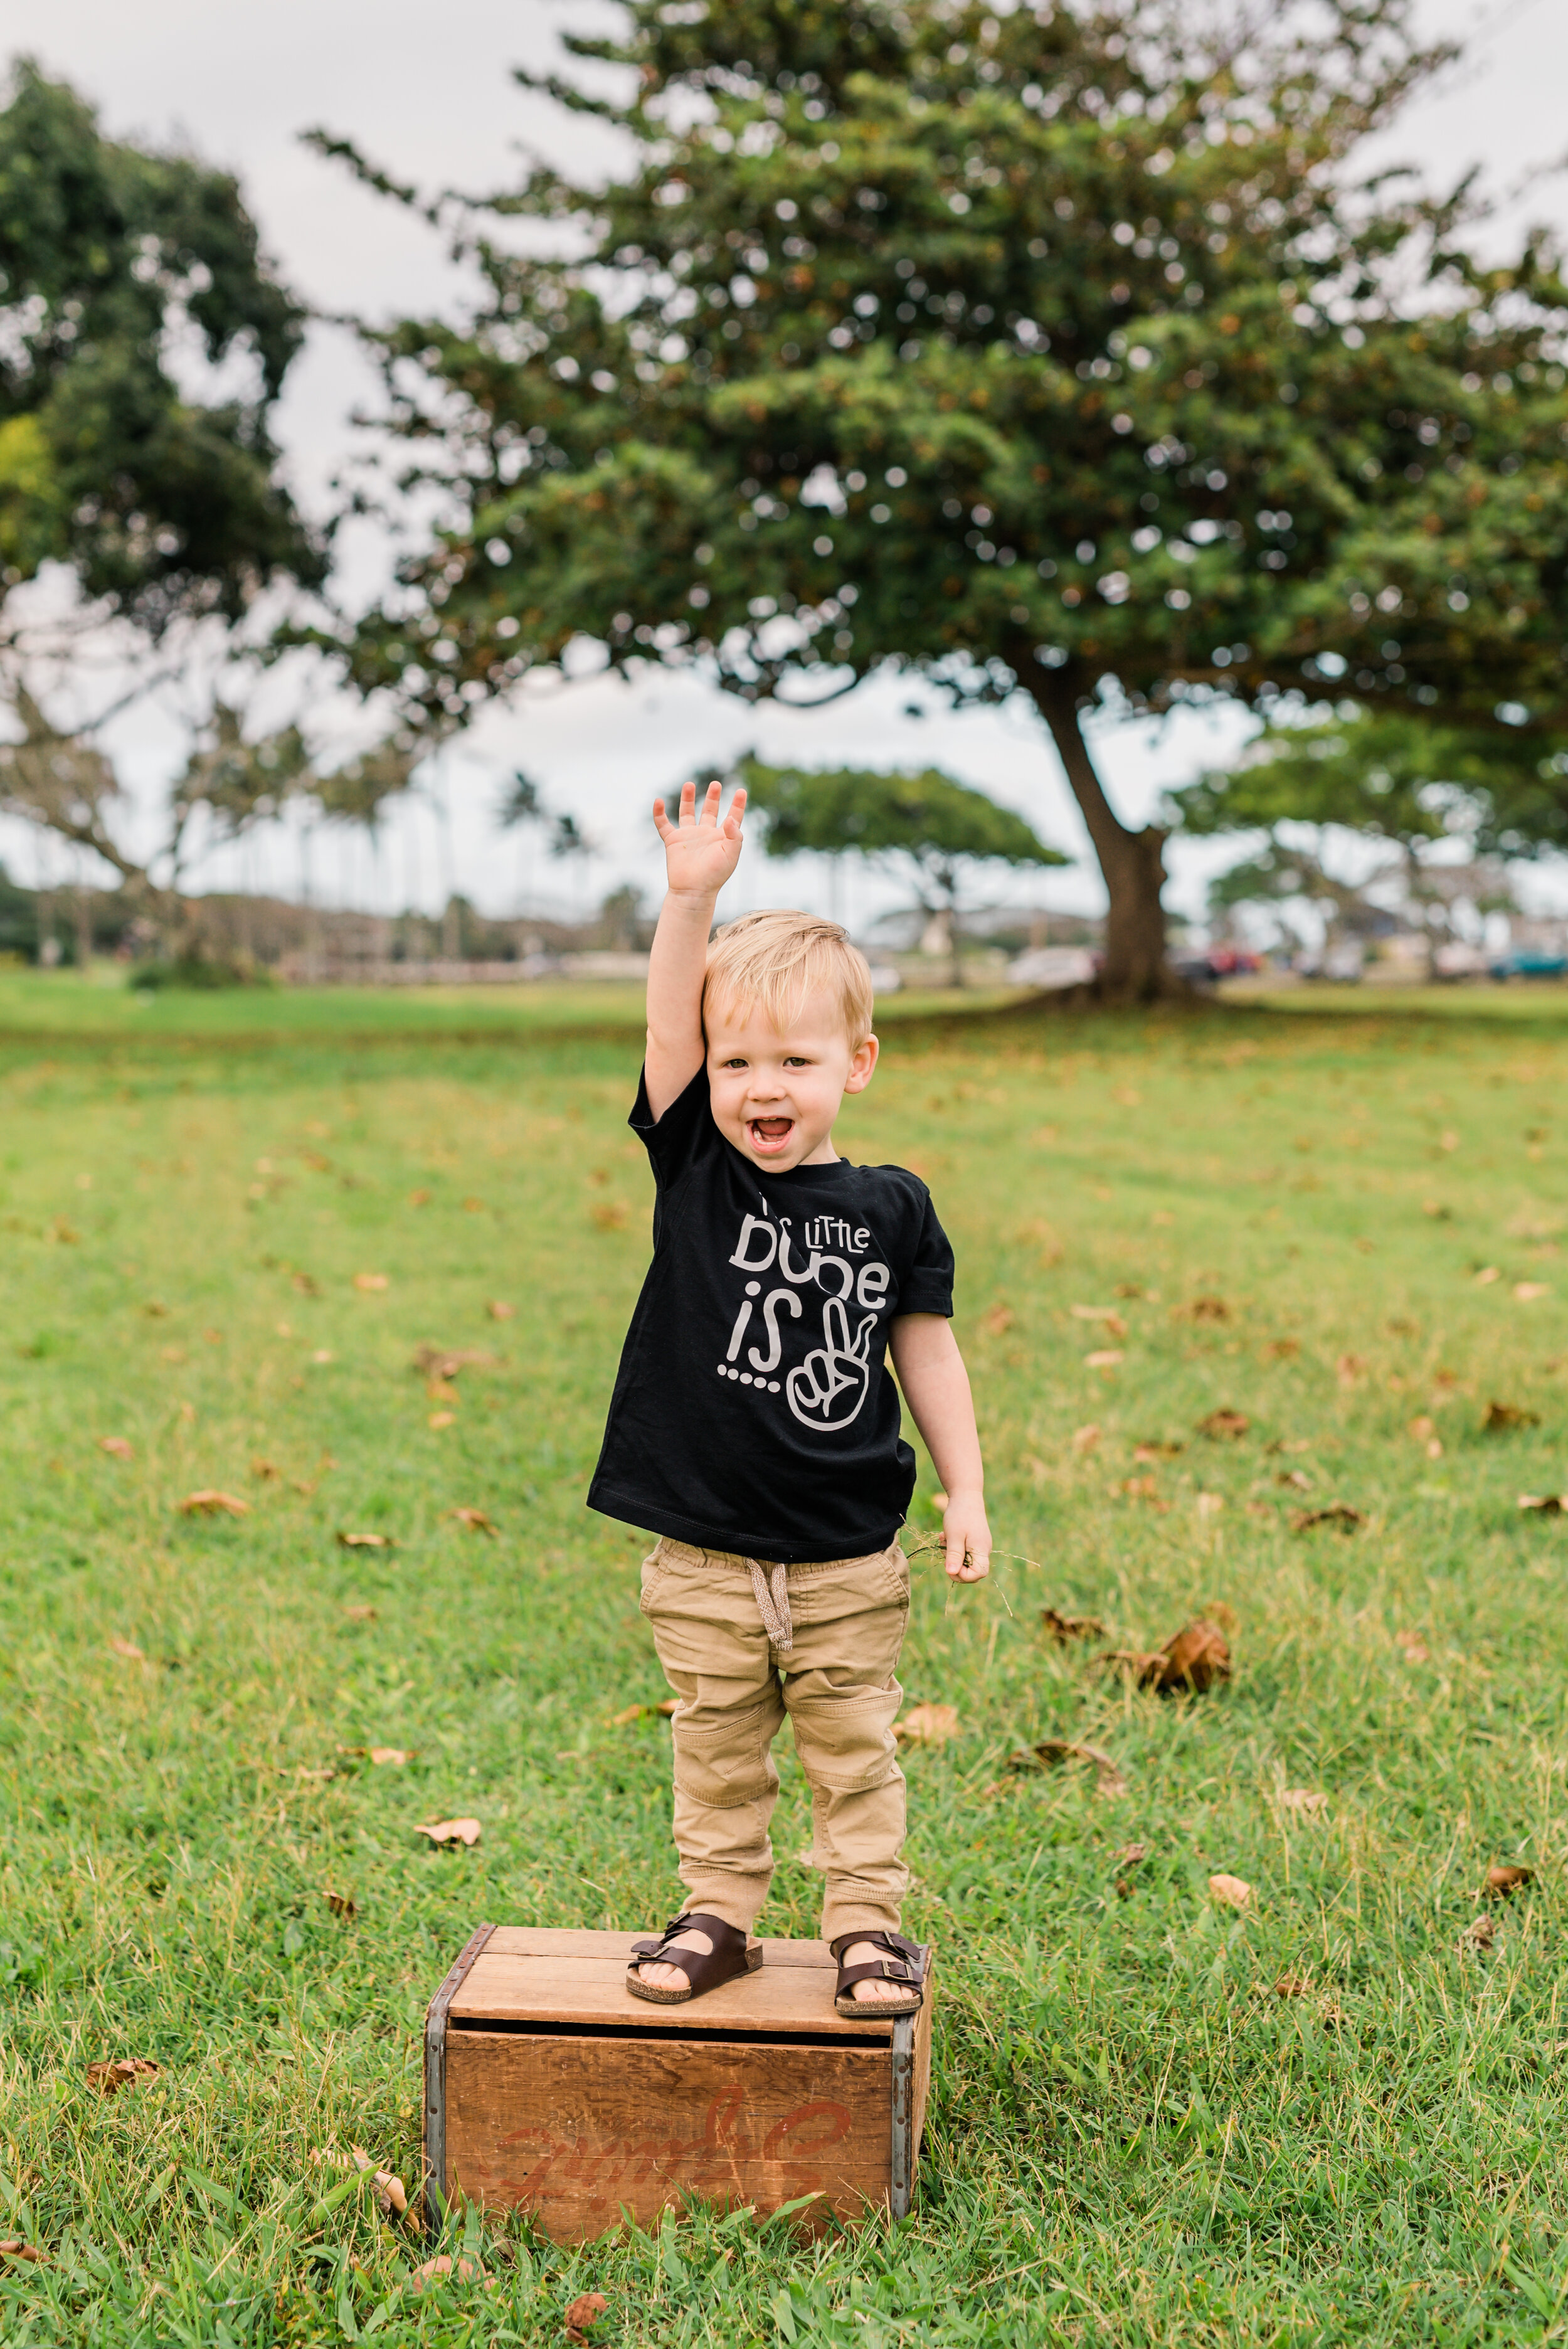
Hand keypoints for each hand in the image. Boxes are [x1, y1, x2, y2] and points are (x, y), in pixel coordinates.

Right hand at [653, 778, 745, 898]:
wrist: (693, 890)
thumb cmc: (715, 875)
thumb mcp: (731, 854)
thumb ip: (734, 834)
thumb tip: (729, 818)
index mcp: (722, 837)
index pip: (732, 817)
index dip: (737, 805)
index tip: (741, 791)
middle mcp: (705, 834)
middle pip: (710, 811)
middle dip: (712, 797)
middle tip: (715, 783)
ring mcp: (689, 837)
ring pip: (687, 813)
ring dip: (687, 798)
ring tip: (689, 784)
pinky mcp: (673, 841)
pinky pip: (663, 824)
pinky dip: (659, 813)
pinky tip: (658, 801)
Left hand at [940, 1493, 990, 1581]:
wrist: (966, 1495)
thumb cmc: (959, 1515)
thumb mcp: (953, 1536)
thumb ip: (954, 1555)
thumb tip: (952, 1573)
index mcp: (982, 1549)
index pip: (978, 1574)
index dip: (963, 1575)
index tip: (950, 1564)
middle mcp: (984, 1550)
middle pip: (972, 1571)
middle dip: (955, 1566)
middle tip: (944, 1551)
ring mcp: (980, 1546)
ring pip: (966, 1562)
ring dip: (952, 1555)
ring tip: (944, 1539)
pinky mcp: (975, 1542)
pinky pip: (964, 1552)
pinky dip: (953, 1548)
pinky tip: (946, 1537)